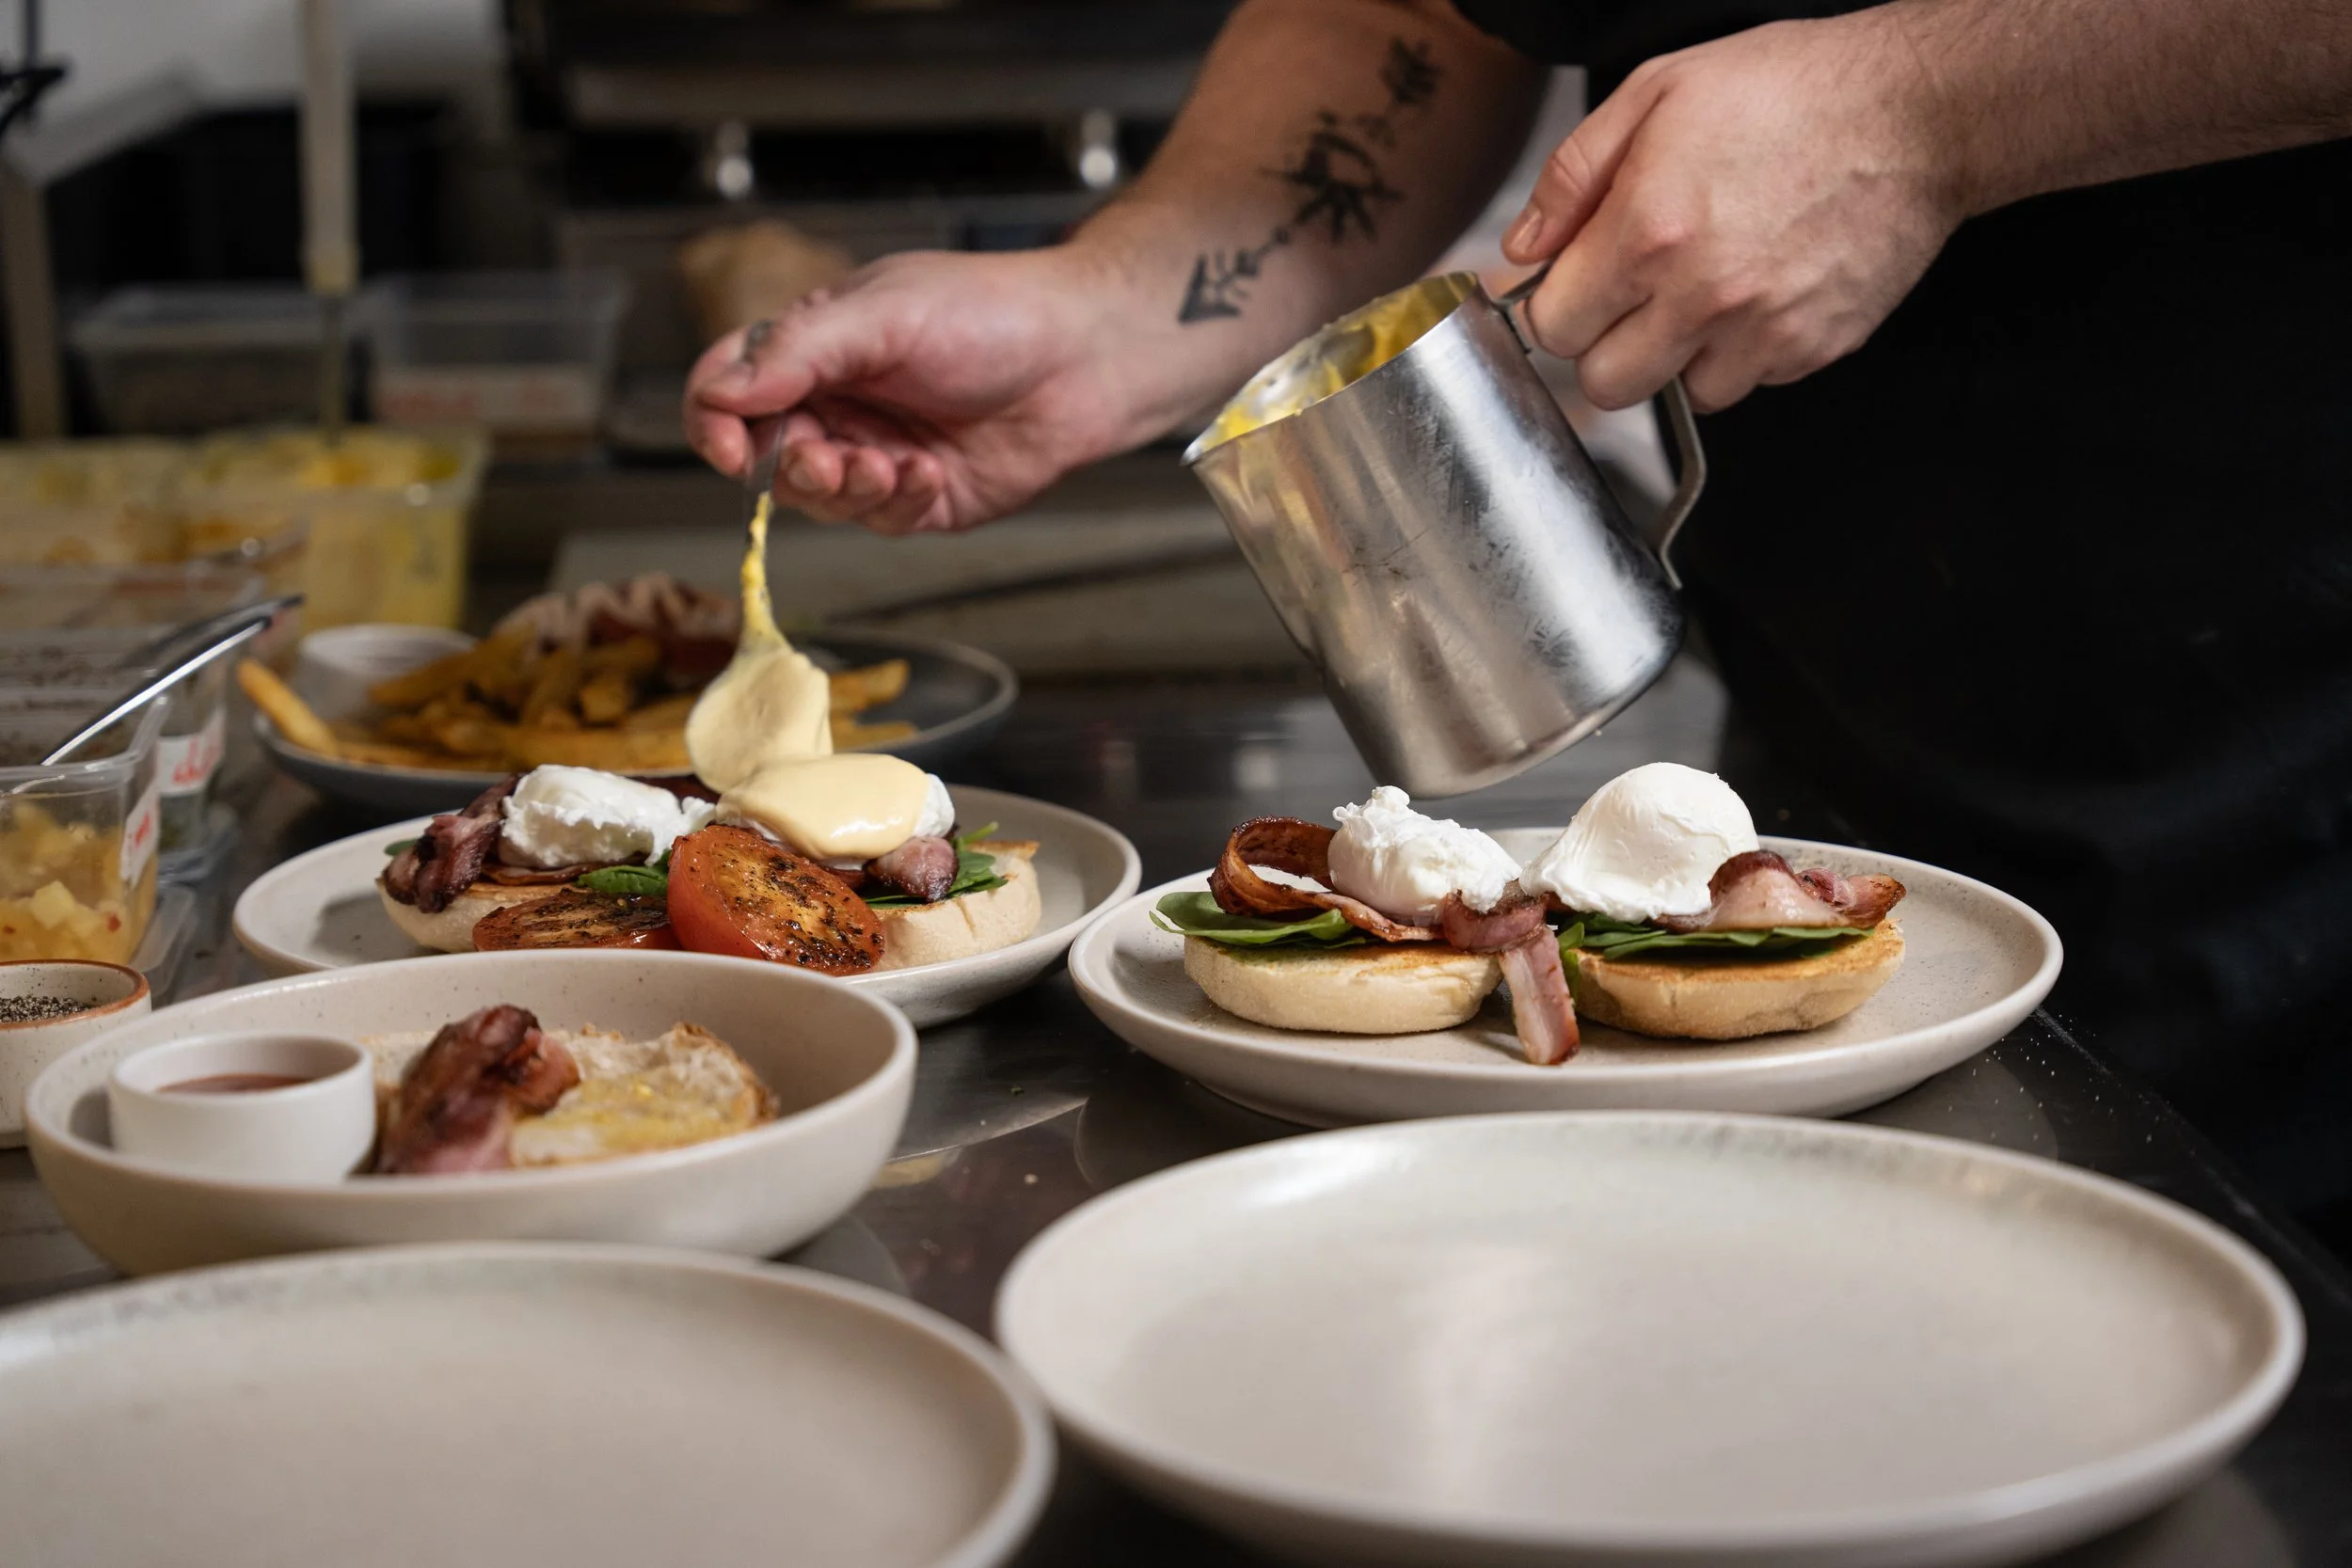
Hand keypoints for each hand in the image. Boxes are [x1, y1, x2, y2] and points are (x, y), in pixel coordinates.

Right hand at [684, 248, 1144, 533]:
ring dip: (847, 490)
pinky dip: (898, 502)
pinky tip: (933, 472)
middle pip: (767, 456)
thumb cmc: (994, 313)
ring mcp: (878, 452)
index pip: (727, 390)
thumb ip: (798, 353)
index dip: (714, 422)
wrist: (1087, 355)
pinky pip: (881, 520)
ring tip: (890, 465)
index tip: (729, 447)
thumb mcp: (884, 314)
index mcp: (814, 348)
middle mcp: (839, 403)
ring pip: (820, 500)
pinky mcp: (922, 497)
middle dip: (794, 466)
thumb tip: (721, 392)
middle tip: (829, 460)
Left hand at [1501, 12, 1962, 411]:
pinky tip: (1757, 292)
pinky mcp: (1811, 349)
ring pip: (1677, 394)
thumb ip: (1572, 177)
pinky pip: (1747, 383)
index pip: (1554, 326)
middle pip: (1605, 384)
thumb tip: (1522, 248)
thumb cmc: (1792, 90)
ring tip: (1703, 289)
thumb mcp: (1656, 92)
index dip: (1560, 303)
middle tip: (1633, 295)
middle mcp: (1701, 294)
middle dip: (1606, 344)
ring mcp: (1762, 332)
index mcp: (1648, 230)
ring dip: (1677, 355)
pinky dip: (1741, 352)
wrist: (1916, 111)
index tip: (1579, 282)